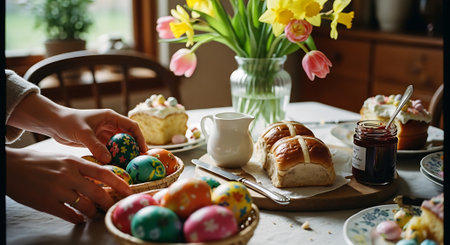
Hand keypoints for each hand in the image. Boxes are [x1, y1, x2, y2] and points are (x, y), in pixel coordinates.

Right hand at [6, 147, 132, 223]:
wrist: (12, 166)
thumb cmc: (40, 162)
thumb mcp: (64, 158)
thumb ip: (81, 167)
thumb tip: (102, 177)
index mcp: (74, 162)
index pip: (104, 173)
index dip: (119, 183)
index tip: (128, 191)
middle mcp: (69, 175)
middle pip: (98, 192)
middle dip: (109, 203)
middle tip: (114, 208)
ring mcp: (57, 190)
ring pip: (85, 206)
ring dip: (93, 212)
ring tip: (94, 214)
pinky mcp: (46, 203)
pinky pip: (69, 215)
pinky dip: (78, 219)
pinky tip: (79, 219)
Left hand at [49, 107, 147, 162]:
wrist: (53, 123)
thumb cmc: (68, 122)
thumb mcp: (83, 133)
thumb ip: (95, 146)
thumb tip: (109, 160)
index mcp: (111, 117)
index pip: (132, 126)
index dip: (140, 138)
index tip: (144, 150)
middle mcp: (110, 125)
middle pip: (128, 137)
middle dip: (134, 148)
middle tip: (139, 162)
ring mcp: (104, 134)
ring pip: (120, 145)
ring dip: (124, 155)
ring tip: (129, 167)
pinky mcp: (98, 142)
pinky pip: (110, 151)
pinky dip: (113, 158)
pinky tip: (115, 168)